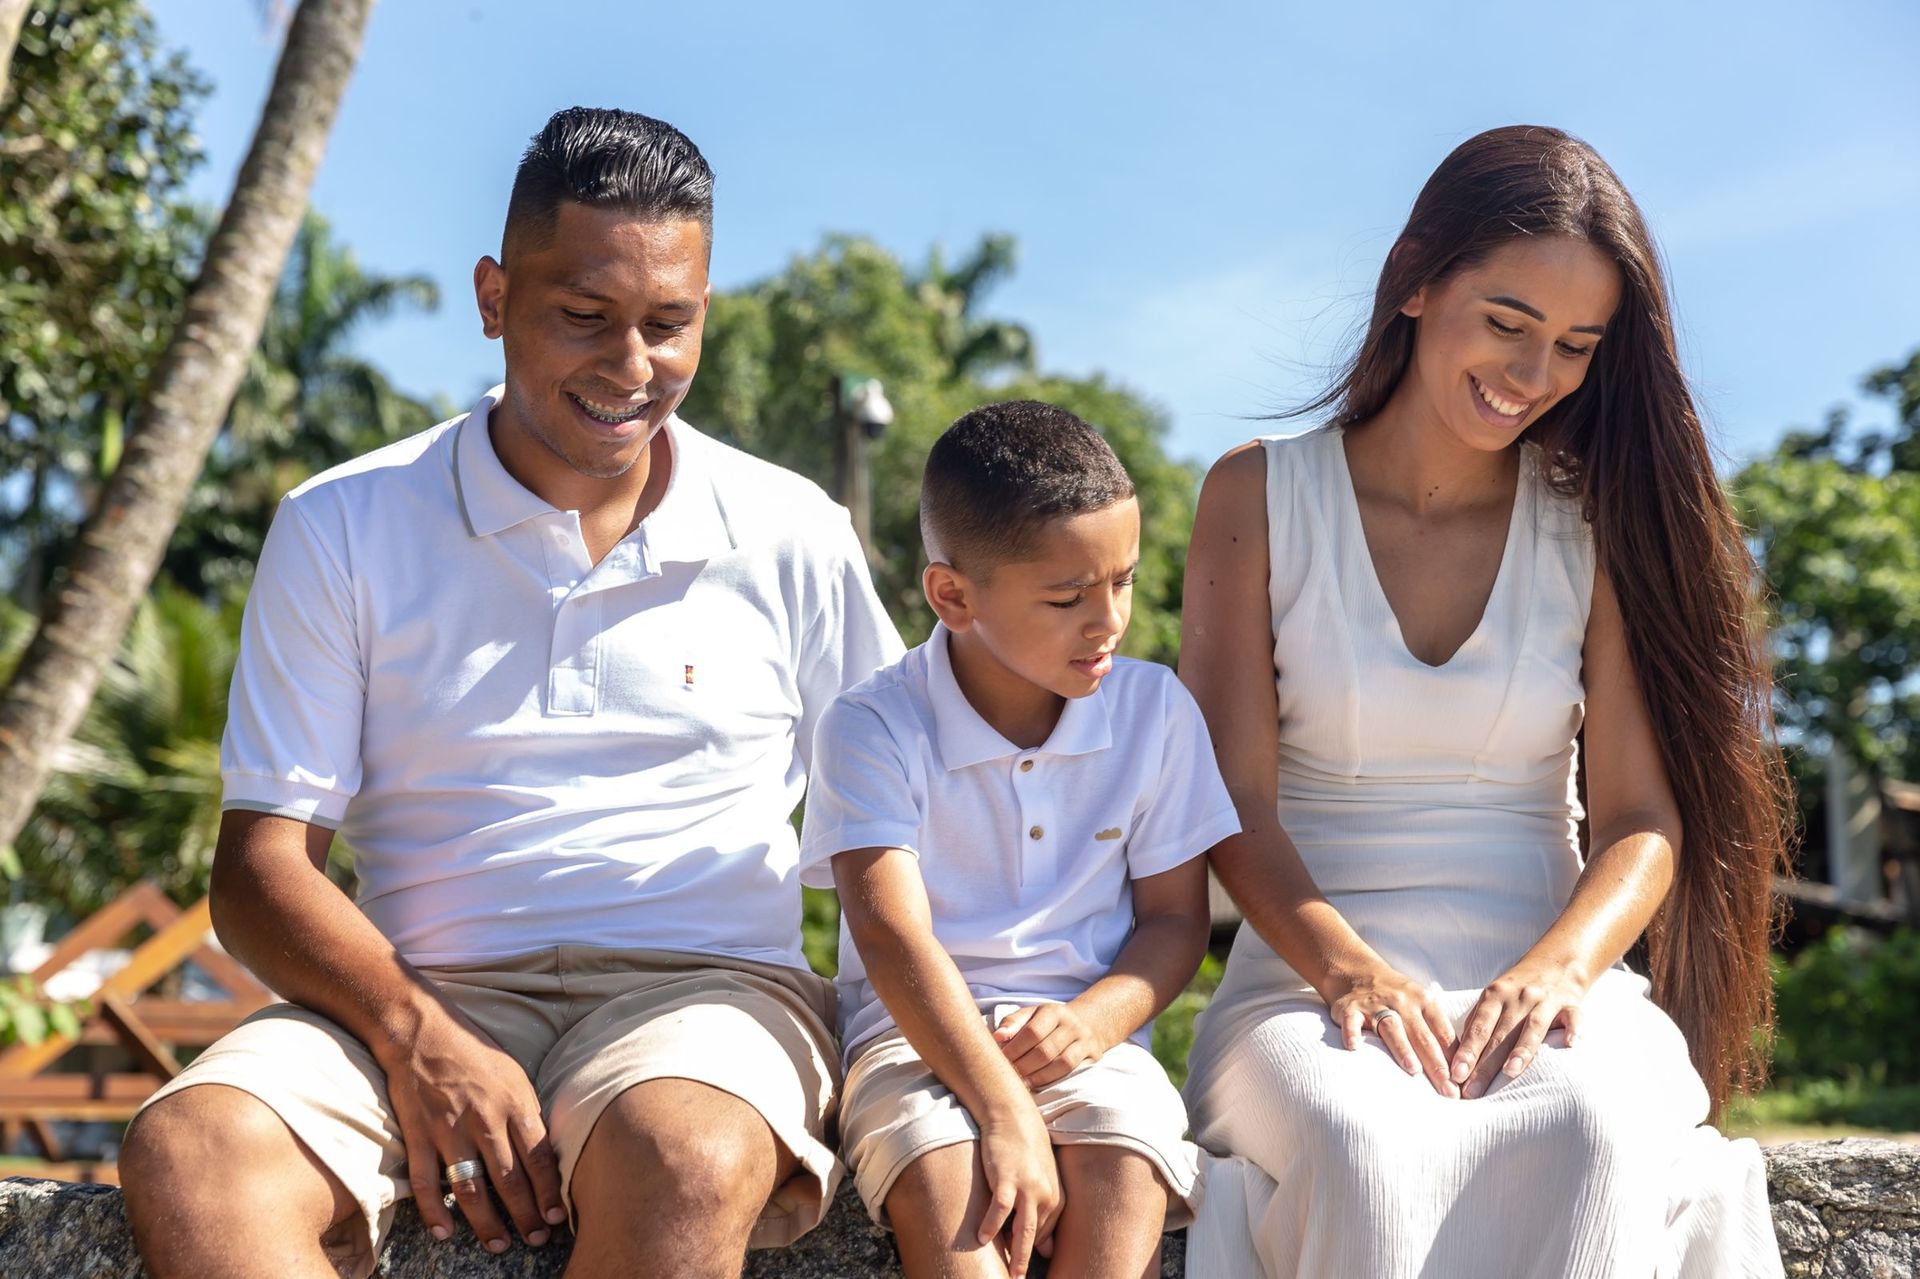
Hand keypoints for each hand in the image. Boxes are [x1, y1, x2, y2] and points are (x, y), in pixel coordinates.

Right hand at [377, 1007, 566, 1252]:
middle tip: (535, 1240)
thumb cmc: (475, 1054)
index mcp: (515, 1104)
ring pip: (472, 1188)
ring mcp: (450, 1130)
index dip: (549, 1193)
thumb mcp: (515, 1076)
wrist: (424, 1032)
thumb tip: (542, 1150)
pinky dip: (434, 1211)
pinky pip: (426, 1182)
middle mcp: (485, 1121)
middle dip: (525, 1215)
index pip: (539, 1158)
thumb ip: (527, 1114)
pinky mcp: (419, 1135)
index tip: (557, 1218)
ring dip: (486, 1222)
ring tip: (498, 1245)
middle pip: (510, 1180)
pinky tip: (445, 1233)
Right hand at [975, 1104, 1062, 1277]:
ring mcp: (1027, 1187)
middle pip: (1036, 1237)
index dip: (1032, 1253)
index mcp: (1055, 1198)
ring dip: (1017, 1254)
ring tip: (1010, 1274)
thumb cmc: (1024, 1150)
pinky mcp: (1008, 1178)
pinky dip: (992, 1225)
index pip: (1045, 1236)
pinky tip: (982, 1238)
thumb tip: (1047, 1250)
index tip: (1021, 1268)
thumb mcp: (1041, 1181)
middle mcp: (1046, 1195)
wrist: (1013, 1117)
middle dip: (1028, 1262)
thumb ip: (1043, 1213)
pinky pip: (1000, 1209)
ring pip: (1024, 1229)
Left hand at [993, 1002, 1107, 1088]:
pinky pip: (1074, 1073)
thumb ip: (1012, 1024)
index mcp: (1053, 1011)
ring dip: (1039, 1077)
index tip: (1001, 1060)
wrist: (1084, 1024)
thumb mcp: (1030, 1016)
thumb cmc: (1046, 1023)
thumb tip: (997, 1037)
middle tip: (1009, 1075)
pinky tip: (1040, 1086)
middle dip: (1024, 1066)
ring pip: (1062, 1064)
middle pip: (1046, 1050)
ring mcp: (1085, 1041)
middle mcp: (1072, 1025)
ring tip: (1023, 1084)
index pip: (1032, 1032)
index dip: (1015, 1049)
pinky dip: (1055, 1081)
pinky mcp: (1093, 1057)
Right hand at [1324, 962, 1458, 1097]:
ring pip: (1392, 1028)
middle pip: (1422, 1035)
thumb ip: (1436, 1031)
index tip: (1462, 1081)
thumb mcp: (1421, 1005)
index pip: (1443, 1032)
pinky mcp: (1350, 1008)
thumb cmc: (1397, 997)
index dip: (1454, 1057)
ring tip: (1414, 1070)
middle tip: (1447, 1088)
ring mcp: (1376, 1005)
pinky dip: (1352, 1034)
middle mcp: (1402, 1002)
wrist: (1358, 972)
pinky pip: (1352, 1022)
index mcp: (1424, 1002)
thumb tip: (1460, 1068)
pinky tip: (1354, 1047)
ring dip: (1403, 1048)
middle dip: (1436, 1062)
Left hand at [1451, 960, 1588, 1098]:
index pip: (1479, 1027)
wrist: (1556, 962)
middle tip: (1473, 1091)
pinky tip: (1570, 1044)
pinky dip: (1573, 1030)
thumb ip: (1479, 1022)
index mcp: (1495, 995)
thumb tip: (1459, 1055)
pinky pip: (1573, 1017)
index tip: (1456, 1074)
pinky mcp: (1570, 1004)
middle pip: (1501, 1034)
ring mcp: (1545, 1000)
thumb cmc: (1517, 988)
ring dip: (1522, 1049)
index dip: (1467, 1051)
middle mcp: (1519, 997)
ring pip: (1533, 1027)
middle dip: (1485, 1064)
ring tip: (1510, 1072)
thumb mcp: (1493, 997)